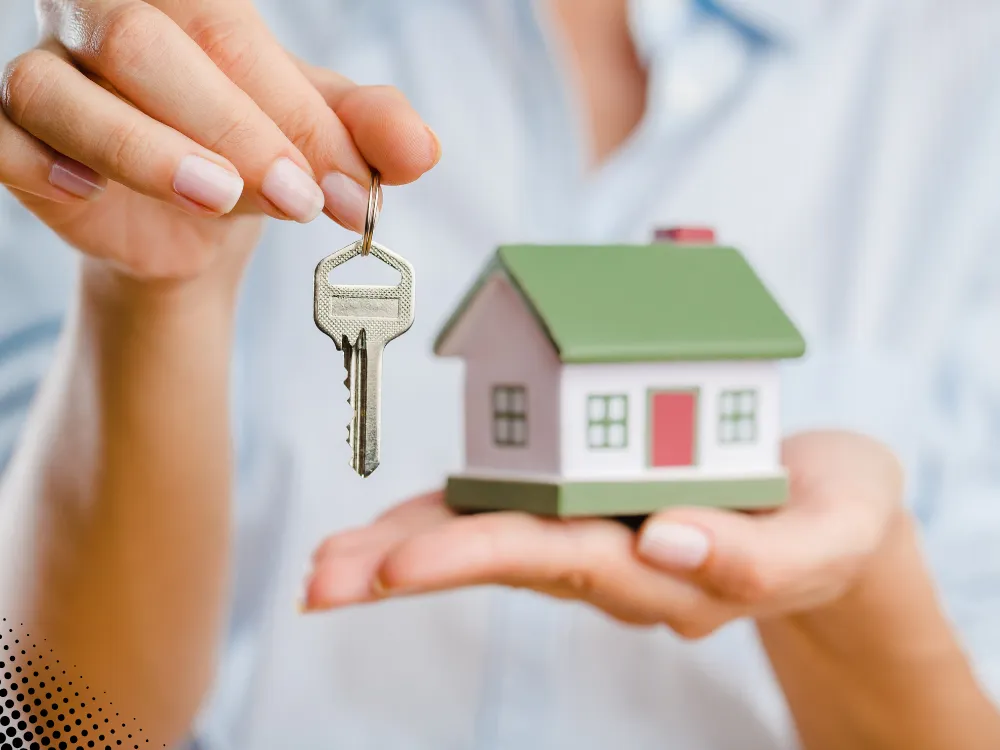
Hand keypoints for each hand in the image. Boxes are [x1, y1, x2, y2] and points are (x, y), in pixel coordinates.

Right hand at [0, 0, 437, 282]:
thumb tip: (421, 149)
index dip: (292, 113)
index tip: (350, 188)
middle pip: (145, 45)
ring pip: (65, 93)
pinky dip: (45, 168)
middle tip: (302, 199)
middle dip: (234, 130)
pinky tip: (93, 195)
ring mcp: (48, 74)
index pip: (230, 32)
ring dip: (150, 152)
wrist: (194, 220)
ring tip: (220, 198)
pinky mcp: (13, 136)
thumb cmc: (252, 155)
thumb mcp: (317, 139)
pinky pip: (4, 144)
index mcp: (186, 3)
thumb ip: (367, 131)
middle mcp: (104, 20)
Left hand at [302, 431, 905, 636]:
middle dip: (408, 568)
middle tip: (322, 581)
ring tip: (324, 566)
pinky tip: (392, 529)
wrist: (831, 506)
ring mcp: (597, 533)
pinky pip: (511, 509)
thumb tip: (667, 544)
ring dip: (406, 549)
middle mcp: (614, 558)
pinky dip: (448, 516)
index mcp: (665, 566)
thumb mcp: (831, 536)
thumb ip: (760, 558)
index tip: (400, 570)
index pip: (561, 561)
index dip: (478, 557)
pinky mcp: (590, 503)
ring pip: (491, 541)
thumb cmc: (833, 517)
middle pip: (501, 559)